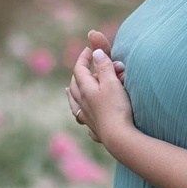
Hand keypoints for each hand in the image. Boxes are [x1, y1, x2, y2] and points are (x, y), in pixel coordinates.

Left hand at [65, 32, 131, 149]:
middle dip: (77, 73)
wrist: (118, 137)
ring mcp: (86, 116)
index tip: (89, 50)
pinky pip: (81, 118)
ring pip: (73, 102)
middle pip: (74, 85)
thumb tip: (95, 53)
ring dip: (71, 93)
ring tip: (67, 91)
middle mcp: (82, 102)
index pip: (79, 69)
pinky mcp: (94, 127)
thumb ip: (104, 67)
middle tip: (82, 66)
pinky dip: (79, 113)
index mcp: (85, 89)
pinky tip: (81, 118)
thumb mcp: (111, 82)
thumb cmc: (116, 108)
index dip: (83, 58)